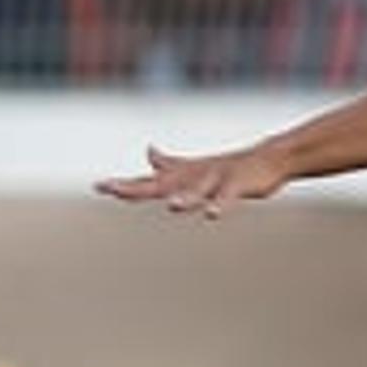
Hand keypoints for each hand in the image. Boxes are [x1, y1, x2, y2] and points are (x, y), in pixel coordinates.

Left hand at [96, 141, 285, 218]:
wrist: (267, 158)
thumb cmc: (228, 167)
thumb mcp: (194, 168)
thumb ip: (169, 164)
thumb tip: (148, 151)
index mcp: (182, 177)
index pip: (148, 182)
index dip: (124, 185)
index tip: (98, 186)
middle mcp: (192, 176)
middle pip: (160, 185)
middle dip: (137, 188)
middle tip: (113, 190)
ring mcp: (214, 179)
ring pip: (194, 191)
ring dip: (182, 198)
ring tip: (170, 208)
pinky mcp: (237, 184)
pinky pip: (227, 196)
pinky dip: (220, 204)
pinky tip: (213, 215)